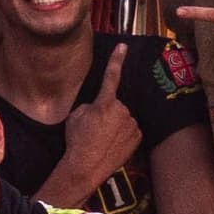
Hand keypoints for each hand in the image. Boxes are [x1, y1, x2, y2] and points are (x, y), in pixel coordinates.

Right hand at [49, 45, 143, 190]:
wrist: (86, 167)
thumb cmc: (77, 141)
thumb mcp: (75, 117)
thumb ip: (89, 106)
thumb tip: (97, 107)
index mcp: (105, 103)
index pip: (111, 76)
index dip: (116, 60)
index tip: (123, 46)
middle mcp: (122, 110)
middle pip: (116, 105)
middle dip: (107, 113)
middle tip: (94, 129)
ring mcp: (132, 124)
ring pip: (124, 118)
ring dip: (115, 125)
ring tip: (101, 139)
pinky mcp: (138, 137)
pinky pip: (130, 130)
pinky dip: (122, 135)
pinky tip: (112, 145)